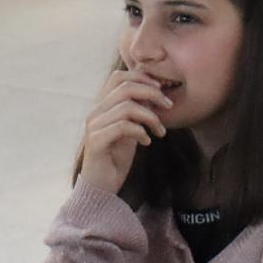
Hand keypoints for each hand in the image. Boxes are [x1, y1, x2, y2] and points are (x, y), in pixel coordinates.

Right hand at [77, 69, 171, 194]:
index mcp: (102, 106)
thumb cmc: (116, 157)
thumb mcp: (131, 129)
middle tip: (169, 107)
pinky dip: (140, 132)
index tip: (162, 90)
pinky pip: (123, 127)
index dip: (142, 77)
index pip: (118, 77)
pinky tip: (147, 142)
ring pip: (127, 107)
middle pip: (125, 87)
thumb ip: (138, 112)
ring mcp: (94, 126)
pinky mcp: (96, 141)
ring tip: (160, 131)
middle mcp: (95, 112)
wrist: (101, 186)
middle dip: (152, 93)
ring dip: (151, 117)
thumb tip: (156, 93)